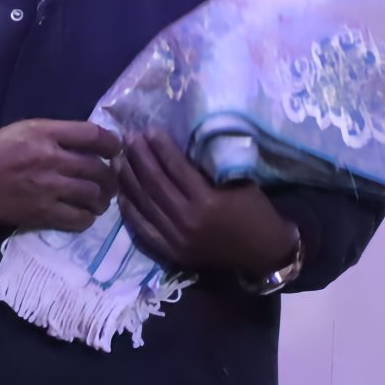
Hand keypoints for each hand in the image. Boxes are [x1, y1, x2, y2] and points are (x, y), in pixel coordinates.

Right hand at [0, 120, 121, 231]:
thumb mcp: (22, 130)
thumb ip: (55, 135)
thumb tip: (90, 145)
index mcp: (44, 133)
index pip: (95, 135)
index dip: (114, 144)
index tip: (115, 151)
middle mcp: (50, 159)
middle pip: (99, 169)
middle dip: (111, 177)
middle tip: (109, 181)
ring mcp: (47, 188)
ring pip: (94, 195)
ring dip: (102, 199)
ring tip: (98, 200)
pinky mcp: (41, 213)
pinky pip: (79, 219)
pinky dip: (87, 218)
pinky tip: (83, 214)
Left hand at [118, 132, 299, 276]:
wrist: (265, 255)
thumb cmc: (256, 213)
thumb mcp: (241, 183)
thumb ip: (211, 168)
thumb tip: (181, 147)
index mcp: (208, 200)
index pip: (175, 167)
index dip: (160, 147)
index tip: (149, 130)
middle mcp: (187, 219)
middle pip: (154, 183)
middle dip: (140, 157)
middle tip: (129, 138)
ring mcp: (176, 237)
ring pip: (144, 203)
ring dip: (129, 179)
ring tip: (120, 159)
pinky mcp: (170, 251)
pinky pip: (142, 227)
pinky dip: (130, 209)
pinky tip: (120, 192)